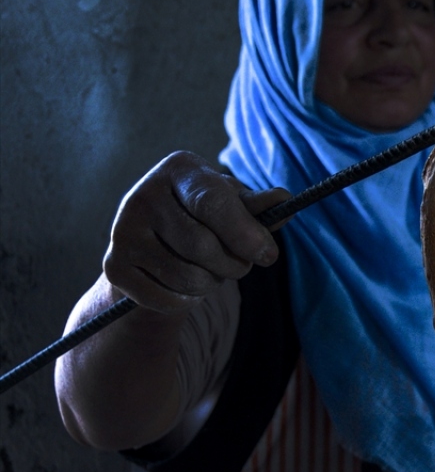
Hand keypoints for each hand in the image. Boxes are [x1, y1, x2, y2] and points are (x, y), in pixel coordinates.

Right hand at [103, 151, 290, 313]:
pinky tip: (187, 286)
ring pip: (185, 276)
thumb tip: (283, 200)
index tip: (269, 256)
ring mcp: (122, 230)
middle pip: (201, 245)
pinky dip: (187, 301)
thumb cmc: (208, 217)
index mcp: (179, 170)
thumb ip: (258, 207)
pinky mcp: (113, 265)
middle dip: (234, 265)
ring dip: (212, 284)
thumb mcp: (234, 205)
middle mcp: (143, 195)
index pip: (212, 202)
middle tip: (243, 265)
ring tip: (214, 272)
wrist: (157, 241)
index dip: (244, 233)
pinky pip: (165, 298)